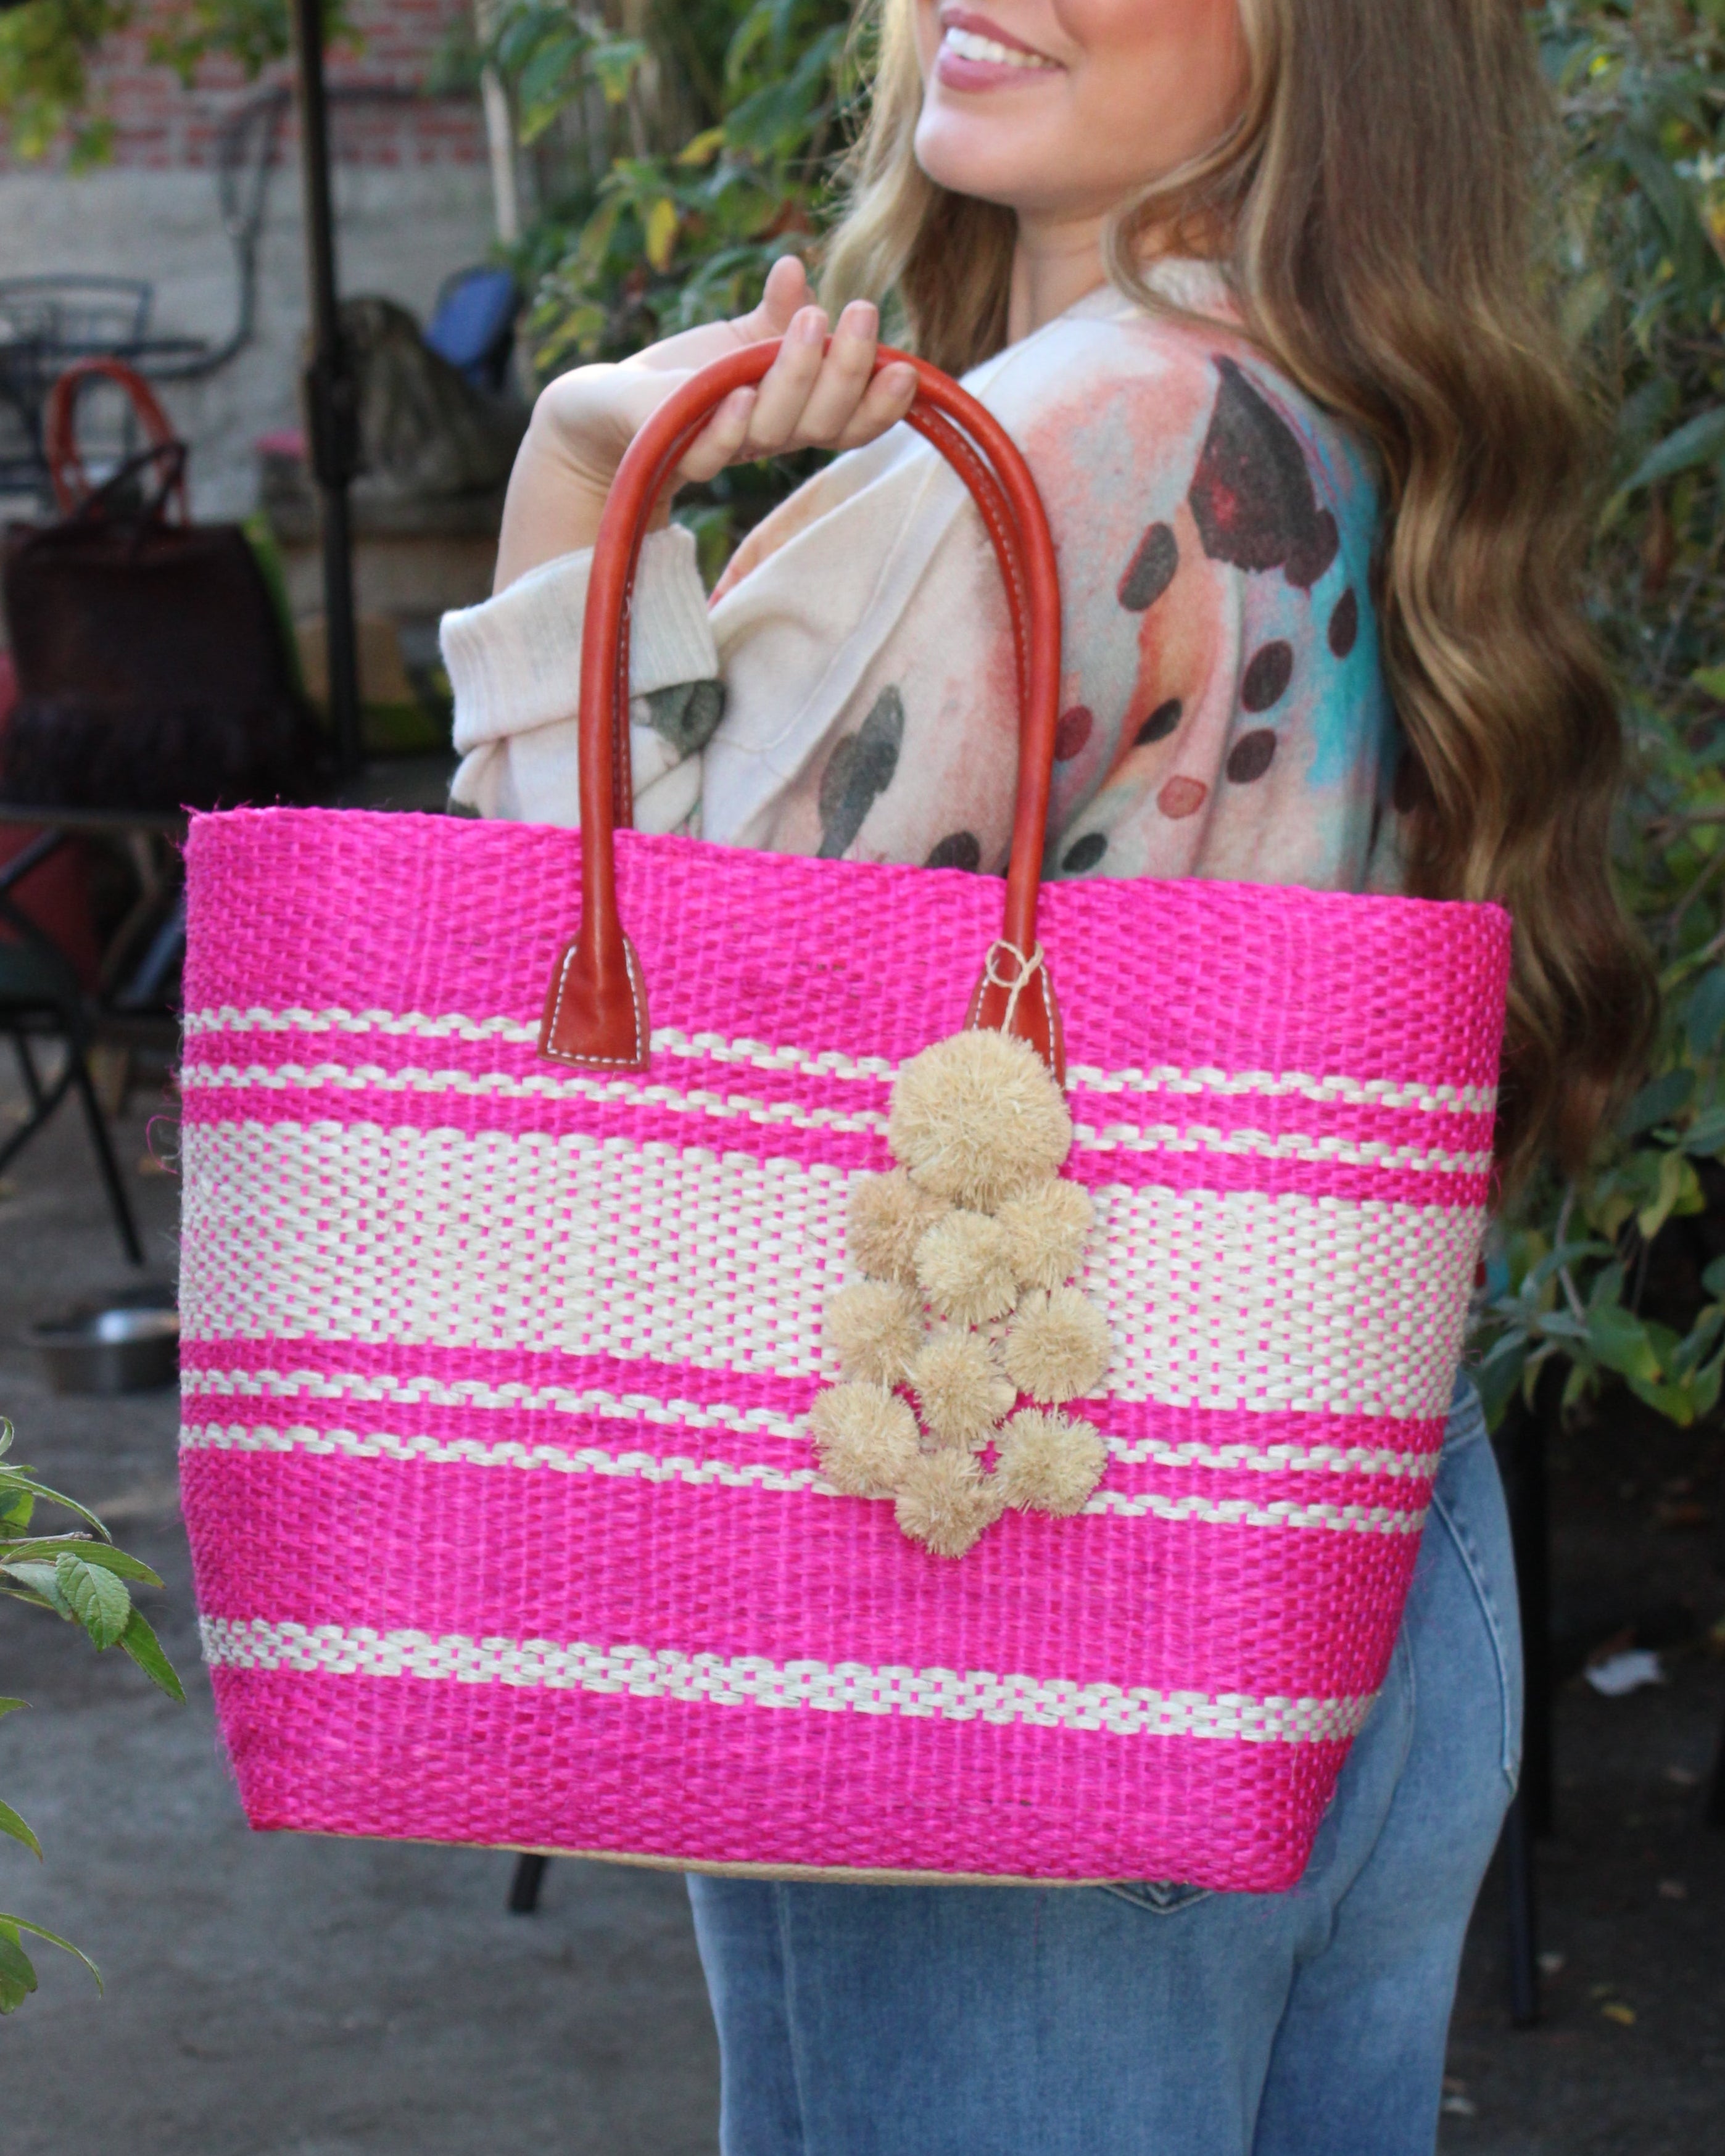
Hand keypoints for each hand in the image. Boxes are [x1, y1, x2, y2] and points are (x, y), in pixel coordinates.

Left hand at [493, 256, 919, 590]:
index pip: (850, 418)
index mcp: (791, 413)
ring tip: (809, 322)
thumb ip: (772, 316)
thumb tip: (796, 268)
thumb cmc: (678, 380)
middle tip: (862, 312)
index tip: (906, 367)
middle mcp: (764, 437)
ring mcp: (720, 447)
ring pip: (774, 429)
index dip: (881, 401)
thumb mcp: (735, 342)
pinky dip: (727, 423)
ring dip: (795, 376)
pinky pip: (708, 448)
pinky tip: (739, 389)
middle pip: (823, 421)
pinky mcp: (669, 451)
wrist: (600, 413)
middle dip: (848, 369)